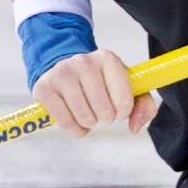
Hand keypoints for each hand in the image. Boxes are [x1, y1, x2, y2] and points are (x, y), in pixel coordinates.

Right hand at [32, 48, 157, 137]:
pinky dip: (74, 129)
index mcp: (108, 59)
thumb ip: (143, 106)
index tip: (118, 106)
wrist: (66, 70)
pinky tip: (75, 119)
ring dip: (89, 123)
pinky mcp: (44, 88)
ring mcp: (62, 73)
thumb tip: (134, 128)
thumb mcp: (127, 87)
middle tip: (100, 110)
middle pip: (104, 112)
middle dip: (105, 118)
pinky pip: (65, 122)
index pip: (125, 101)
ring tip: (88, 112)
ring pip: (85, 118)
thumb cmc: (102, 82)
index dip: (123, 112)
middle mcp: (84, 62)